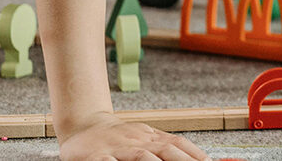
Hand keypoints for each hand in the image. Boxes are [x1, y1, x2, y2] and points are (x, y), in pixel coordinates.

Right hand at [59, 114, 208, 160]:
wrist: (85, 125)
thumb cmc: (121, 137)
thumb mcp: (146, 138)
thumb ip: (167, 146)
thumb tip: (197, 156)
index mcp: (152, 137)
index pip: (178, 144)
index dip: (195, 154)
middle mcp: (138, 141)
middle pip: (166, 150)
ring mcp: (118, 148)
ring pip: (141, 156)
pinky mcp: (96, 156)